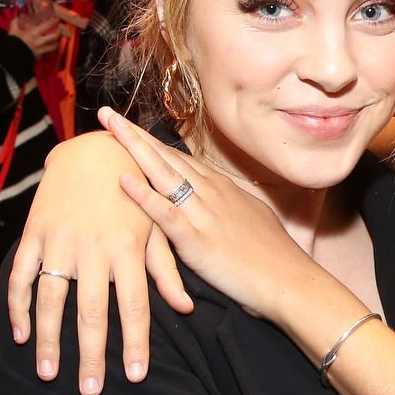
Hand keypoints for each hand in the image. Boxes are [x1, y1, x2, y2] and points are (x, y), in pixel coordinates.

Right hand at [7, 131, 191, 394]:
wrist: (92, 151)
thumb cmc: (133, 195)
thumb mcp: (156, 229)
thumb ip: (166, 270)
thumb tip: (185, 308)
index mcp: (128, 251)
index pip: (134, 307)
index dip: (135, 343)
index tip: (135, 377)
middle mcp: (94, 250)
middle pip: (92, 312)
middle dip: (91, 355)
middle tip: (89, 391)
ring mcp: (60, 243)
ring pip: (51, 300)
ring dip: (48, 340)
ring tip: (49, 374)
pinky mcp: (35, 234)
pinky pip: (22, 276)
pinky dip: (18, 306)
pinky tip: (18, 335)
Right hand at [9, 13, 61, 57]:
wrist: (11, 56)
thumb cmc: (13, 42)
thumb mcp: (13, 30)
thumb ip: (16, 22)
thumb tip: (20, 16)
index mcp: (33, 33)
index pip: (47, 25)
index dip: (53, 21)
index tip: (56, 19)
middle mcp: (40, 42)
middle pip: (55, 37)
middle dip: (59, 32)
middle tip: (60, 29)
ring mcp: (41, 50)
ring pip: (54, 47)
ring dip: (57, 43)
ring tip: (57, 40)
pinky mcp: (40, 57)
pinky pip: (47, 53)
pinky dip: (49, 50)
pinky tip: (48, 48)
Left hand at [101, 108, 307, 320]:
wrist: (288, 279)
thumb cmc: (274, 255)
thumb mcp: (254, 217)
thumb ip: (233, 204)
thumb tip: (225, 197)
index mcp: (222, 188)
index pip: (181, 158)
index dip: (153, 142)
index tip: (130, 127)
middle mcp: (211, 193)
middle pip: (166, 157)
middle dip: (134, 135)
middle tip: (106, 114)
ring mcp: (203, 213)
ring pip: (163, 174)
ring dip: (133, 149)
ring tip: (108, 129)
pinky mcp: (197, 240)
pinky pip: (166, 213)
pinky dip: (143, 195)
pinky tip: (123, 179)